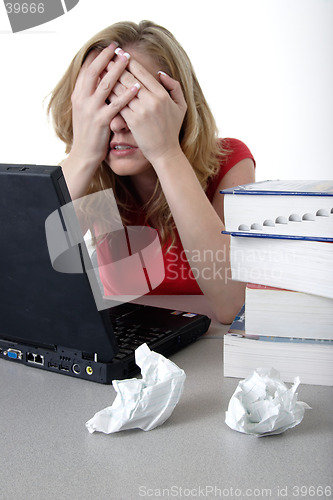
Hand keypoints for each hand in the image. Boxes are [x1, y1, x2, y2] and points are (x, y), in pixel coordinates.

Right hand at [69, 45, 139, 168]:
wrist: (84, 154)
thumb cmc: (88, 133)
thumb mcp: (84, 111)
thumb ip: (90, 95)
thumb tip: (99, 79)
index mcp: (78, 95)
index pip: (86, 70)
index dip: (97, 57)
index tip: (108, 47)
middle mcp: (82, 99)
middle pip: (94, 72)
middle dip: (106, 58)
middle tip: (118, 47)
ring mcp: (91, 110)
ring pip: (105, 85)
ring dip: (118, 70)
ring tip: (128, 59)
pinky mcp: (101, 121)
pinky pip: (116, 104)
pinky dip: (127, 94)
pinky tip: (137, 87)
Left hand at [111, 58, 186, 165]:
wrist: (165, 152)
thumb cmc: (172, 129)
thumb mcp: (180, 106)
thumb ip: (173, 86)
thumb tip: (160, 73)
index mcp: (162, 94)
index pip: (142, 72)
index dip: (129, 61)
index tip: (119, 53)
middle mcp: (151, 100)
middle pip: (129, 78)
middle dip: (115, 66)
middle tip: (104, 57)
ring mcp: (141, 111)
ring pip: (121, 90)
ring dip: (109, 78)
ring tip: (100, 69)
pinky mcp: (132, 121)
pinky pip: (118, 104)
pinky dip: (109, 95)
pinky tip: (101, 89)